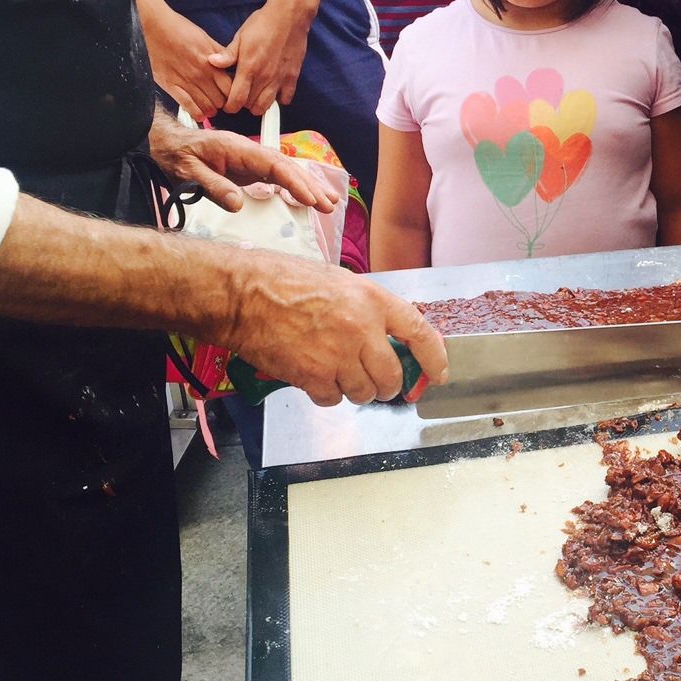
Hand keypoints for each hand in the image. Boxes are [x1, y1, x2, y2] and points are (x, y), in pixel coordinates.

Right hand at [140, 6, 230, 120]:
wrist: (152, 27)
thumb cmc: (179, 29)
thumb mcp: (205, 38)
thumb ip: (219, 54)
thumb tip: (232, 63)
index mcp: (212, 63)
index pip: (231, 88)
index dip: (233, 93)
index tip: (230, 93)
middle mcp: (202, 75)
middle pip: (221, 100)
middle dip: (222, 103)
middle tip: (219, 102)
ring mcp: (186, 82)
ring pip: (207, 107)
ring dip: (210, 110)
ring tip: (210, 108)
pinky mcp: (171, 86)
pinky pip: (189, 107)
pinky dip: (196, 114)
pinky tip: (198, 113)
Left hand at [150, 118, 337, 212]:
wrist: (165, 145)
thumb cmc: (175, 156)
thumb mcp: (187, 172)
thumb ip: (213, 186)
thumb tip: (238, 204)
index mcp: (237, 149)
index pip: (274, 164)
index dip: (294, 181)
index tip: (310, 198)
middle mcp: (249, 151)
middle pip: (287, 166)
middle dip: (310, 185)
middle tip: (330, 205)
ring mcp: (251, 159)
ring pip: (286, 170)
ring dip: (308, 185)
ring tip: (330, 202)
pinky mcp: (249, 168)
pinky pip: (277, 176)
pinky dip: (295, 186)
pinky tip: (307, 197)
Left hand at [209, 0, 311, 115]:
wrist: (288, 17)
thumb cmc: (262, 24)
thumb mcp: (240, 36)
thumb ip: (228, 54)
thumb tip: (211, 62)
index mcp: (248, 68)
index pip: (236, 100)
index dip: (230, 106)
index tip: (228, 103)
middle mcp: (264, 78)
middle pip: (251, 107)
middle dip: (243, 105)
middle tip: (241, 95)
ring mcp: (279, 79)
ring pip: (267, 106)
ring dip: (259, 104)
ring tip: (255, 95)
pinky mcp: (292, 78)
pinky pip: (285, 99)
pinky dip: (279, 99)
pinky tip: (274, 90)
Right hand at [219, 254, 447, 407]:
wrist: (242, 295)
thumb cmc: (282, 280)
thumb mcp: (338, 282)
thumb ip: (366, 309)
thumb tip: (387, 336)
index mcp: (372, 300)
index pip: (420, 333)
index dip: (434, 358)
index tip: (438, 374)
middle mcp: (361, 329)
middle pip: (392, 376)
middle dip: (388, 386)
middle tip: (378, 383)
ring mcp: (338, 356)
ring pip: (365, 392)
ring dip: (356, 390)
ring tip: (338, 373)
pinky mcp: (313, 377)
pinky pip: (333, 400)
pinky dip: (328, 395)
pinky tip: (315, 377)